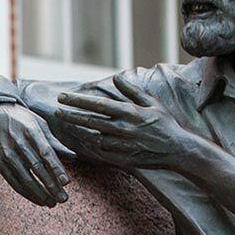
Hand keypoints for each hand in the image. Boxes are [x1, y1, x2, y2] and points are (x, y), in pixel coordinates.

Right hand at [0, 103, 72, 206]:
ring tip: (52, 203)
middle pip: (37, 168)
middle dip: (51, 185)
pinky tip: (38, 199)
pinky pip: (14, 182)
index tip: (66, 182)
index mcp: (31, 130)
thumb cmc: (22, 120)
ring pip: (25, 178)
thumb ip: (55, 143)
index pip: (45, 152)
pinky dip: (26, 193)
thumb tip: (74, 158)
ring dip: (39, 193)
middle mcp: (17, 142)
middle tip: (63, 199)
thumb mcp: (40, 125)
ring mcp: (6, 154)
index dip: (56, 168)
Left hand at [52, 73, 188, 168]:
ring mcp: (122, 144)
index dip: (78, 100)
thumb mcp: (152, 103)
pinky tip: (84, 141)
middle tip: (56, 111)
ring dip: (80, 131)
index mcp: (129, 112)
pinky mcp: (123, 158)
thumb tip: (116, 76)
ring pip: (94, 137)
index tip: (62, 97)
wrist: (178, 150)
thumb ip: (132, 90)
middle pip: (90, 121)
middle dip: (71, 115)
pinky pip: (103, 152)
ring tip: (67, 125)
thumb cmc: (165, 124)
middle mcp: (123, 128)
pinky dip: (93, 146)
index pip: (97, 104)